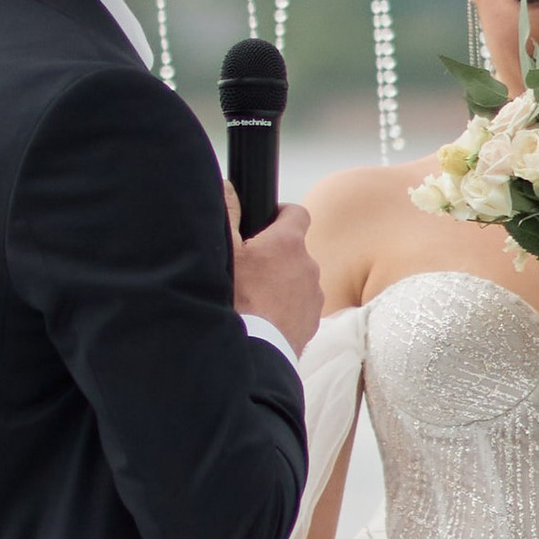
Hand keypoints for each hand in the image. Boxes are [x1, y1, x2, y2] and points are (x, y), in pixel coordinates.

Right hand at [230, 189, 322, 354]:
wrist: (255, 352)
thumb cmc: (238, 300)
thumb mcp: (225, 251)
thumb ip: (227, 211)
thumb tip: (228, 186)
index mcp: (289, 243)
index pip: (296, 212)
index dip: (280, 214)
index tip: (265, 222)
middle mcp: (308, 266)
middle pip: (294, 250)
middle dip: (276, 255)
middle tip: (249, 268)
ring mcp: (313, 296)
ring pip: (297, 280)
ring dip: (281, 283)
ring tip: (255, 298)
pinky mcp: (312, 323)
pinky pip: (299, 307)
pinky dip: (285, 309)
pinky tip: (264, 319)